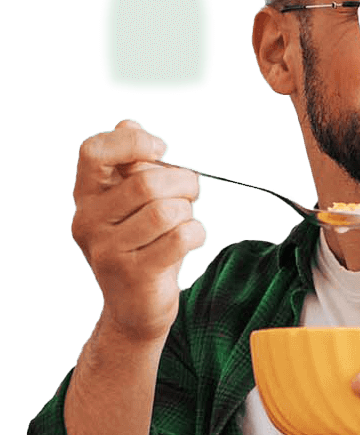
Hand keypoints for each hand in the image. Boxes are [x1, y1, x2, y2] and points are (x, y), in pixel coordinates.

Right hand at [70, 119, 206, 343]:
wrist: (134, 309)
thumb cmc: (140, 248)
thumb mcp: (131, 204)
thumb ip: (130, 165)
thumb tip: (128, 125)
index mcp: (87, 196)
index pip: (94, 152)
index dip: (132, 143)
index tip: (160, 150)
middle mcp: (90, 221)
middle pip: (146, 182)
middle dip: (182, 182)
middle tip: (191, 191)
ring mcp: (108, 249)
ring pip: (166, 211)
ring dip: (189, 211)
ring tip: (186, 219)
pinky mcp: (134, 273)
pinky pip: (180, 237)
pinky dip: (196, 233)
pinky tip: (190, 238)